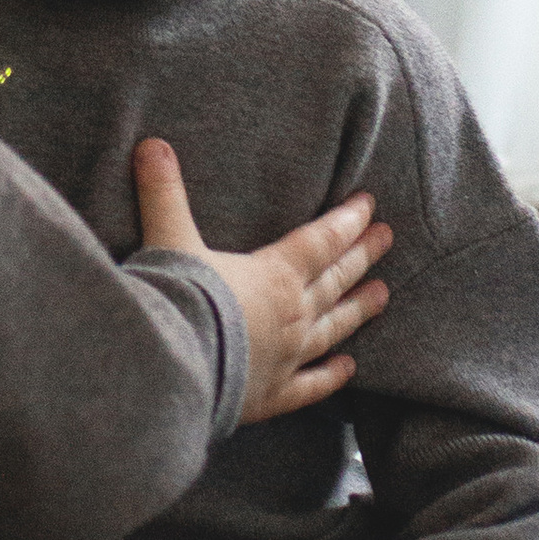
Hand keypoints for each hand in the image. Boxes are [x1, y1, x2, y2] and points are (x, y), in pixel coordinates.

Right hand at [130, 137, 390, 427]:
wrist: (171, 370)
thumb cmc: (176, 301)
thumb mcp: (168, 239)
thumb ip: (163, 193)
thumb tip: (151, 144)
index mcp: (274, 274)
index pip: (321, 240)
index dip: (347, 220)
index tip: (370, 205)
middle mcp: (292, 314)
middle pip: (335, 279)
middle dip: (361, 256)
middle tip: (387, 238)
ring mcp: (288, 357)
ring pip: (333, 328)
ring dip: (358, 309)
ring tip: (383, 294)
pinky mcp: (274, 395)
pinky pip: (312, 385)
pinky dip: (331, 376)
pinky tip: (348, 369)